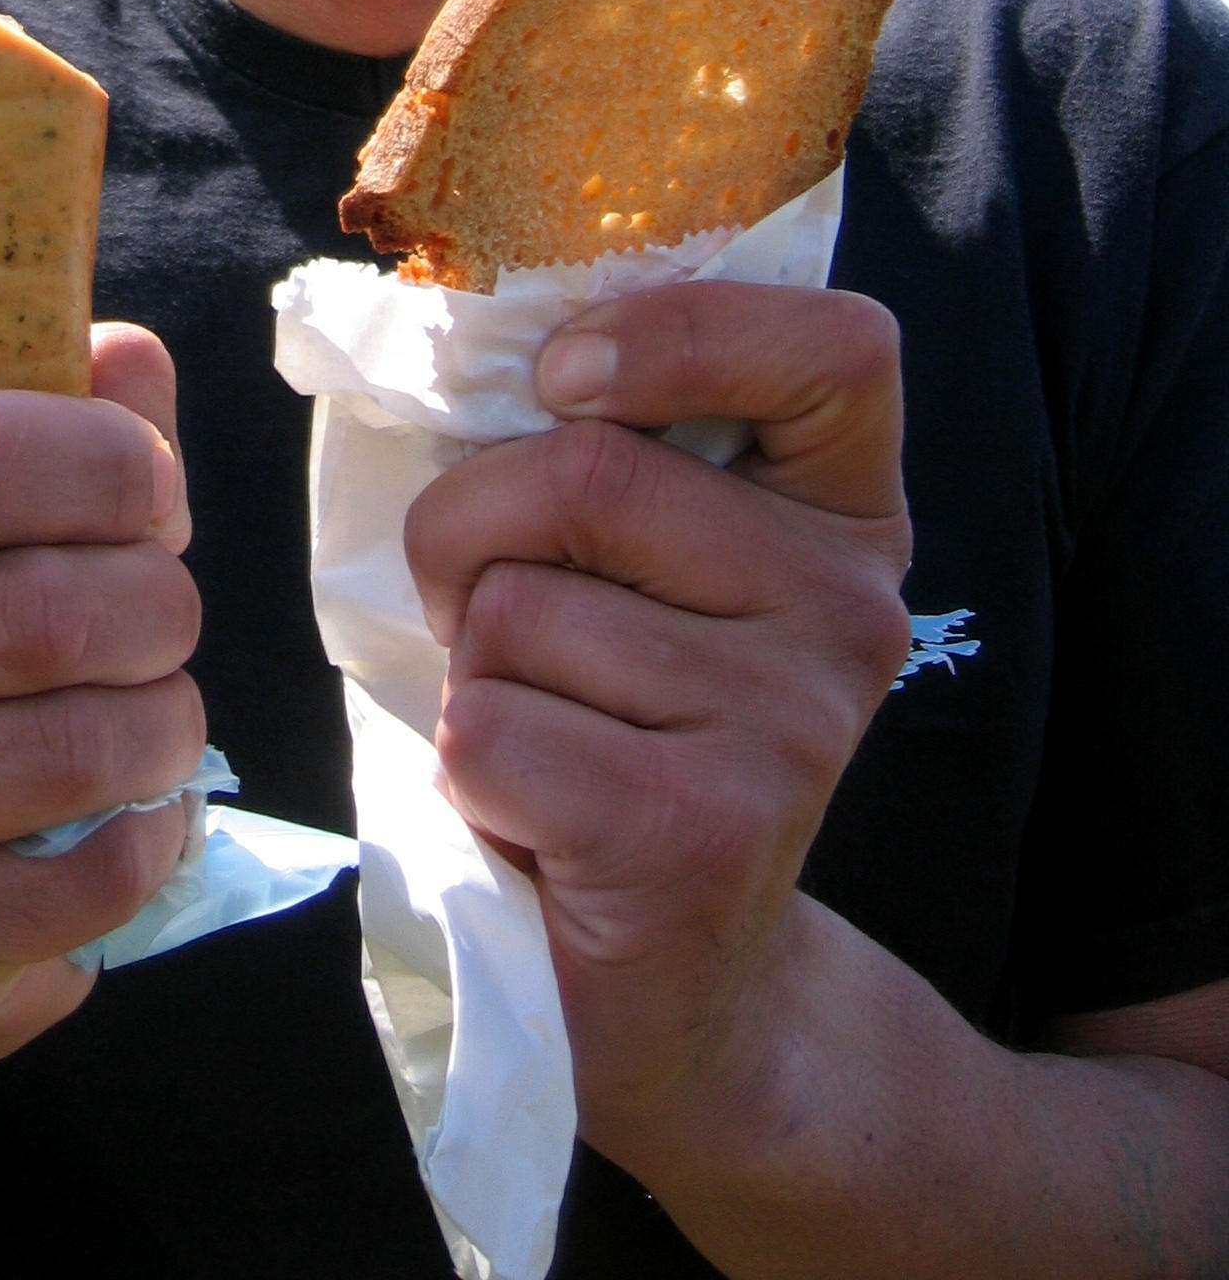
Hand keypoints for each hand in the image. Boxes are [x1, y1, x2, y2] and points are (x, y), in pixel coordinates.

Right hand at [0, 325, 203, 1070]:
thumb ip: (67, 407)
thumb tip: (129, 363)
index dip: (107, 466)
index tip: (151, 490)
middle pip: (40, 612)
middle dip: (157, 606)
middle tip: (160, 616)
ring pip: (69, 750)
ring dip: (164, 723)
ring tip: (156, 710)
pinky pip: (76, 883)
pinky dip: (149, 838)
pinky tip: (139, 811)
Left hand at [401, 283, 912, 1163]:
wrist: (685, 986)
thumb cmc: (623, 729)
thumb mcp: (654, 571)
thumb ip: (613, 452)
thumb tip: (465, 345)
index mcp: (846, 516)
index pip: (839, 345)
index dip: (677, 331)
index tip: (567, 384)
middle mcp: (851, 606)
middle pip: (586, 472)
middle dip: (470, 533)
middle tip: (499, 624)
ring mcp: (791, 721)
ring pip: (515, 605)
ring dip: (474, 670)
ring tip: (550, 735)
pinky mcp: (703, 829)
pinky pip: (487, 723)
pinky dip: (466, 767)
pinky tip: (541, 817)